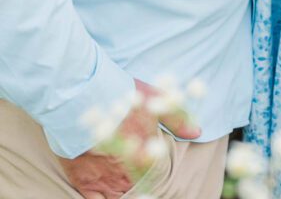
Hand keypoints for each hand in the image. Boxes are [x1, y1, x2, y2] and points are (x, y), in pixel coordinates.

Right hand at [58, 79, 199, 198]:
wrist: (80, 96)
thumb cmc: (119, 95)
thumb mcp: (153, 98)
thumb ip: (177, 118)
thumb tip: (198, 131)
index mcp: (145, 156)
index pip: (154, 178)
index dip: (153, 176)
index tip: (152, 172)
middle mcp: (126, 173)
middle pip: (135, 187)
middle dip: (137, 180)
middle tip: (134, 171)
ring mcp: (103, 180)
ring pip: (117, 196)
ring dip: (121, 189)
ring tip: (121, 179)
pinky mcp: (82, 180)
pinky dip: (101, 198)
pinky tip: (104, 190)